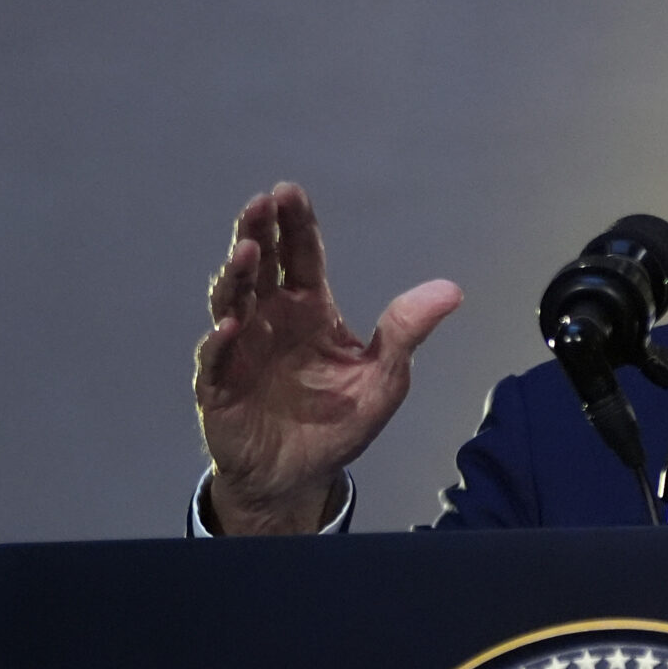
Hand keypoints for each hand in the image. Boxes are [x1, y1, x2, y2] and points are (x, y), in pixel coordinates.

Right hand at [193, 182, 462, 533]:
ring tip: (246, 252)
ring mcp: (240, 349)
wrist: (299, 477)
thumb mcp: (384, 377)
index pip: (300, 256)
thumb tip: (451, 291)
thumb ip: (406, 332)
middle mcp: (270, 319)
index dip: (294, 224)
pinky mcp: (219, 386)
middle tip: (260, 204)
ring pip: (232, 302)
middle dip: (258, 232)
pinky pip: (216, 360)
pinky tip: (231, 328)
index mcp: (308, 309)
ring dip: (237, 277)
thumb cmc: (337, 423)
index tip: (289, 191)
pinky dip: (221, 343)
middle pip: (261, 266)